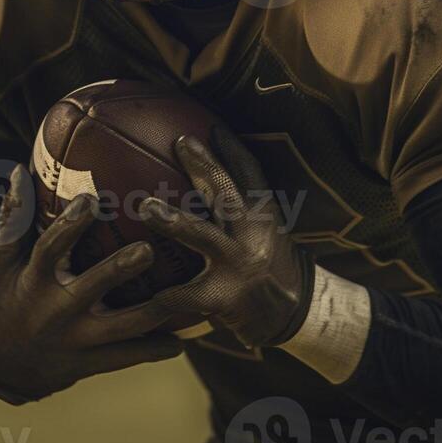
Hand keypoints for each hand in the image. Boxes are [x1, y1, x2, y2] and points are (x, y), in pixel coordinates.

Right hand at [0, 165, 181, 403]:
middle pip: (90, 289)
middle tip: (148, 249)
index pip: (49, 250)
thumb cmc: (11, 297)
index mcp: (34, 281)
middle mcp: (55, 312)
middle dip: (118, 270)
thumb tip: (21, 170)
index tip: (91, 199)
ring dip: (152, 313)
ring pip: (119, 329)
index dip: (69, 226)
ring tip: (182, 293)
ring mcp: (76, 342)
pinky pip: (127, 357)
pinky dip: (155, 349)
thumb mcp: (4, 262)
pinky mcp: (91, 364)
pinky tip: (184, 339)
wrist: (5, 366)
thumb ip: (14, 218)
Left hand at [139, 126, 314, 348]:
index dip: (232, 149)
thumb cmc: (268, 264)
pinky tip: (149, 292)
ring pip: (204, 236)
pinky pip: (191, 294)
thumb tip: (205, 172)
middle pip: (228, 193)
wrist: (295, 316)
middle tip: (179, 143)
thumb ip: (237, 205)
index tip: (210, 126)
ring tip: (146, 207)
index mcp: (263, 215)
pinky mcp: (228, 298)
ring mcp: (241, 264)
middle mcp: (254, 235)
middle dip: (204, 166)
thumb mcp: (264, 229)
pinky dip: (170, 294)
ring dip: (174, 220)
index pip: (250, 174)